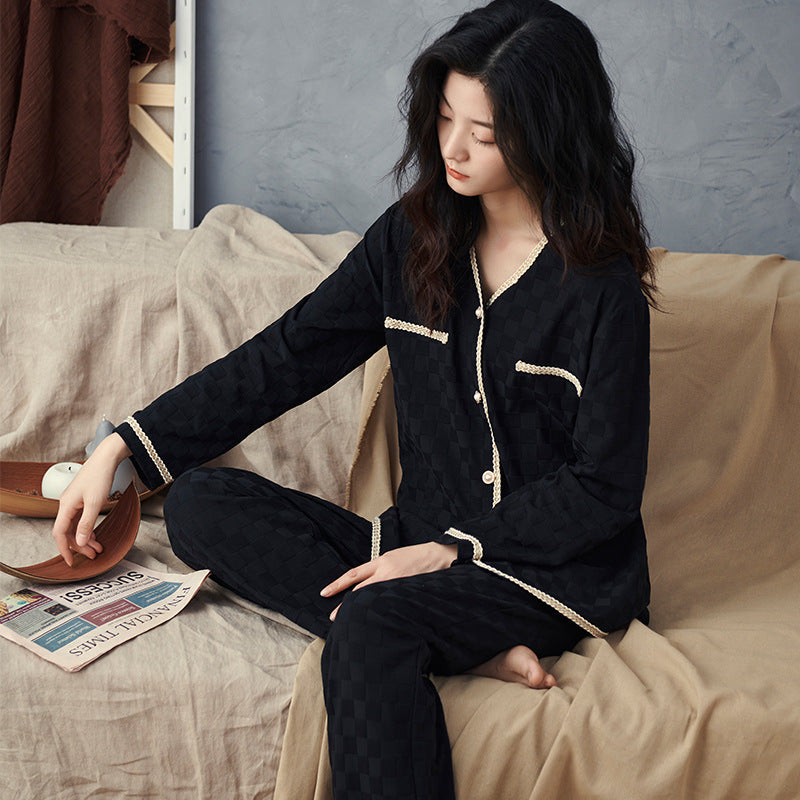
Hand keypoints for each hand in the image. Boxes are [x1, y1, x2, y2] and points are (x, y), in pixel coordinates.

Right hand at [51, 432, 131, 565]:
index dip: (64, 549)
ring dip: (86, 538)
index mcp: (66, 506)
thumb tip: (78, 542)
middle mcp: (67, 504)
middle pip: (68, 531)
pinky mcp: (82, 499)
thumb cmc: (100, 477)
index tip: (70, 562)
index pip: (59, 533)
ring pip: (75, 526)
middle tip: (93, 555)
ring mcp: (74, 501)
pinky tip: (95, 535)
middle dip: (79, 545)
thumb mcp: (95, 504)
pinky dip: (88, 528)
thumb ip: (86, 524)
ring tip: (98, 548)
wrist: (106, 459)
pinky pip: (81, 519)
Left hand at [320, 541, 458, 620]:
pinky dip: (380, 612)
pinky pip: (389, 604)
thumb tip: (364, 583)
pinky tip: (375, 621)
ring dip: (360, 610)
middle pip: (359, 590)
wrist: (436, 555)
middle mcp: (385, 572)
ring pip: (372, 598)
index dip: (338, 584)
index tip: (325, 592)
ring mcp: (395, 583)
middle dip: (345, 604)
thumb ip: (379, 569)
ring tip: (350, 622)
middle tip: (332, 617)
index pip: (354, 574)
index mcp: (380, 562)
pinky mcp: (405, 592)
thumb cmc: (414, 557)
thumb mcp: (392, 558)